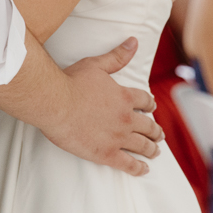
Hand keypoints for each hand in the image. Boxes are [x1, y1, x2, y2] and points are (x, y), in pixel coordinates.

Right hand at [43, 37, 163, 176]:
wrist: (54, 103)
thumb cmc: (71, 82)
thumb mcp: (96, 65)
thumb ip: (117, 56)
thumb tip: (134, 42)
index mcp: (125, 97)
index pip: (145, 101)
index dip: (150, 105)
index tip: (152, 109)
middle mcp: (126, 118)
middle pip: (148, 126)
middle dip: (155, 131)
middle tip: (159, 135)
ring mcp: (118, 137)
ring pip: (143, 146)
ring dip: (152, 149)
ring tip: (155, 151)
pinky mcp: (106, 153)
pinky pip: (128, 164)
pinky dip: (138, 168)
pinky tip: (144, 169)